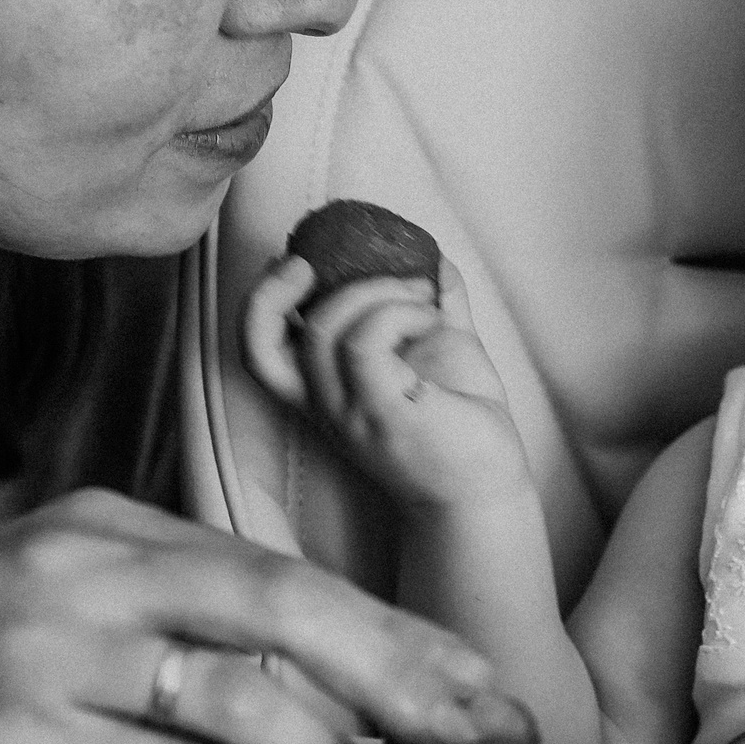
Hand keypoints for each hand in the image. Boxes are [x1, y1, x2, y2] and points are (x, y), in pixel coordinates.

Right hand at [0, 489, 521, 743]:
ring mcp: (58, 632)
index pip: (290, 573)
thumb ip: (161, 631)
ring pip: (237, 686)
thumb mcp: (55, 610)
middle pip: (291, 606)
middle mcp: (101, 558)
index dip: (397, 634)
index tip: (478, 691)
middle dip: (406, 675)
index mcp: (120, 526)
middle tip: (486, 741)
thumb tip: (289, 698)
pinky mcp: (17, 715)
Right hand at [242, 254, 533, 514]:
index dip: (261, 300)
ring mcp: (350, 411)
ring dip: (374, 289)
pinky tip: (432, 316)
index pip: (257, 348)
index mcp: (325, 389)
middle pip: (259, 341)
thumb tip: (436, 258)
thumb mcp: (442, 349)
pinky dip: (399, 310)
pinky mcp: (382, 413)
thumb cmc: (463, 423)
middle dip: (276, 286)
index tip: (299, 263)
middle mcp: (325, 403)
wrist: (486, 486)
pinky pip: (366, 343)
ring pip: (323, 330)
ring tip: (420, 292)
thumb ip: (435, 303)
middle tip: (326, 259)